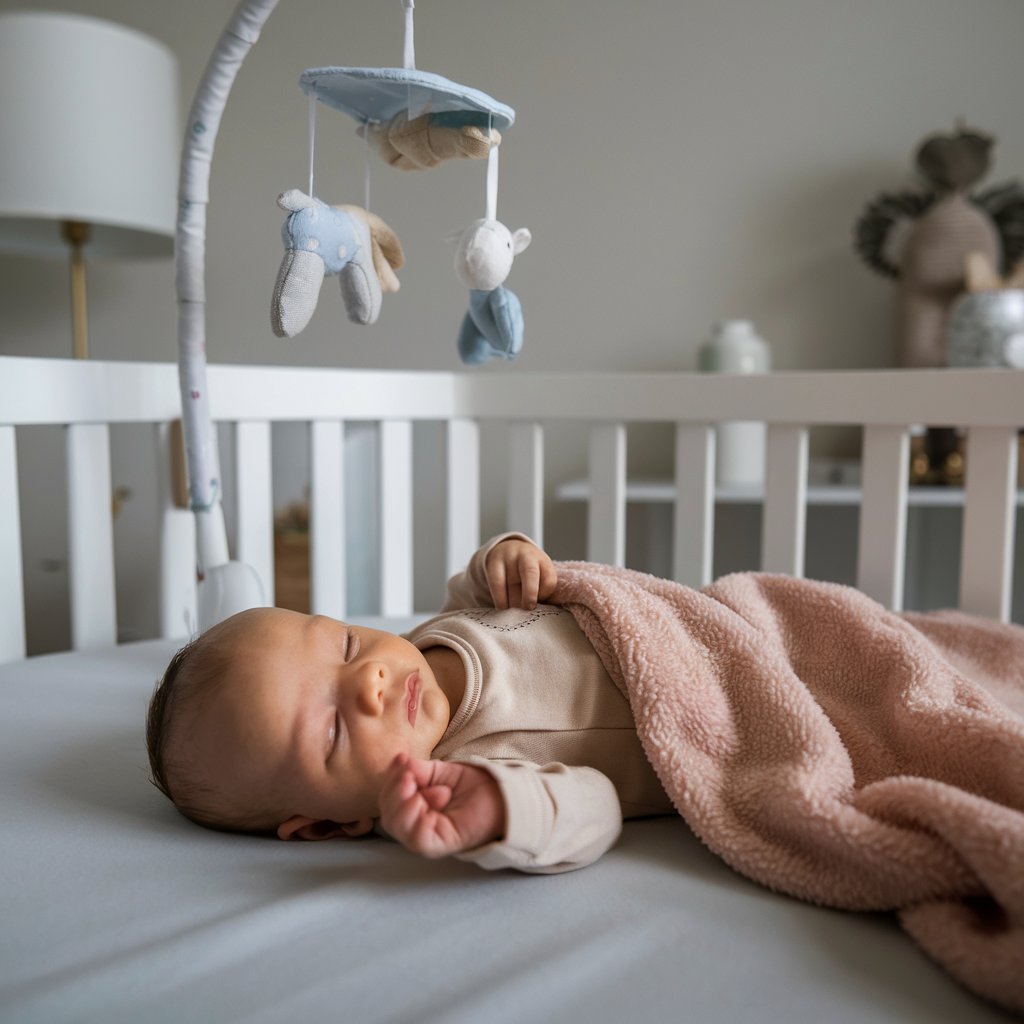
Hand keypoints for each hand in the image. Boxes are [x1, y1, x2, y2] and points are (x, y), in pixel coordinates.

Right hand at [378, 755, 505, 858]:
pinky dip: (414, 817)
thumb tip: (399, 762)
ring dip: (403, 802)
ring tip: (426, 788)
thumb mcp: (439, 772)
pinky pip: (416, 839)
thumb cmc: (470, 786)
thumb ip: (418, 769)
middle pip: (388, 814)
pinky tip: (430, 798)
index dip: (390, 779)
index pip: (388, 800)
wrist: (500, 794)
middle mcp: (416, 826)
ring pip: (397, 826)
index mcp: (413, 809)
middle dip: (394, 790)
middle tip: (410, 776)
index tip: (402, 760)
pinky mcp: (439, 845)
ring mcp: (426, 838)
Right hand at [485, 538, 557, 609]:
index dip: (544, 593)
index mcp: (543, 561)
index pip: (549, 578)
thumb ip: (542, 591)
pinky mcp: (494, 563)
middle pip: (530, 572)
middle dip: (530, 593)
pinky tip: (502, 607)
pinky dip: (500, 598)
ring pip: (511, 581)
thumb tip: (536, 611)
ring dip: (512, 601)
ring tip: (513, 612)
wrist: (508, 550)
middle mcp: (527, 556)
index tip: (539, 603)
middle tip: (528, 608)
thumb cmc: (527, 570)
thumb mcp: (539, 575)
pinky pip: (497, 583)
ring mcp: (509, 558)